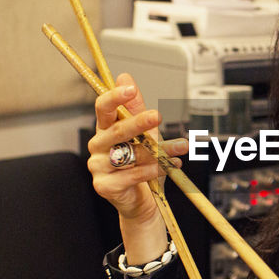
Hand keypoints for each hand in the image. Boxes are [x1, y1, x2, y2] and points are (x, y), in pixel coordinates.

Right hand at [87, 74, 187, 252]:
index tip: (130, 89)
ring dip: (158, 150)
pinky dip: (154, 169)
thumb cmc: (141, 164)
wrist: (141, 201)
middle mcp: (97, 146)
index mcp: (104, 129)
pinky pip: (132, 175)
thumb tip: (124, 76)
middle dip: (138, 122)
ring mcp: (98, 167)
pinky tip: (170, 165)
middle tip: (157, 115)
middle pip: (116, 131)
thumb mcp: (144, 133)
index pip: (102, 108)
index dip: (114, 97)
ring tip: (181, 147)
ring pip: (130, 154)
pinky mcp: (104, 186)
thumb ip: (136, 108)